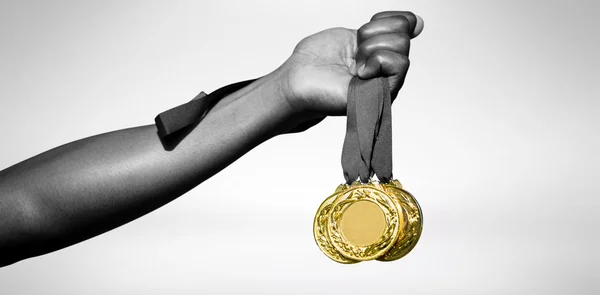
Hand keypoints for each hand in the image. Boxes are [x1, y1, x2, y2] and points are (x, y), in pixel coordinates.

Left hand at [280, 11, 423, 120]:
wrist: (297, 82)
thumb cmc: (315, 62)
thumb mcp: (351, 35)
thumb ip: (381, 30)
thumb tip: (417, 23)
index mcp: (378, 52)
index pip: (405, 25)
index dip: (389, 19)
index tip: (364, 29)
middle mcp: (386, 68)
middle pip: (403, 35)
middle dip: (374, 34)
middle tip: (354, 51)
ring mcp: (386, 82)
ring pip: (402, 48)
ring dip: (371, 48)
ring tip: (355, 64)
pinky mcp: (383, 93)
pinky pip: (399, 65)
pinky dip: (377, 61)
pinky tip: (360, 73)